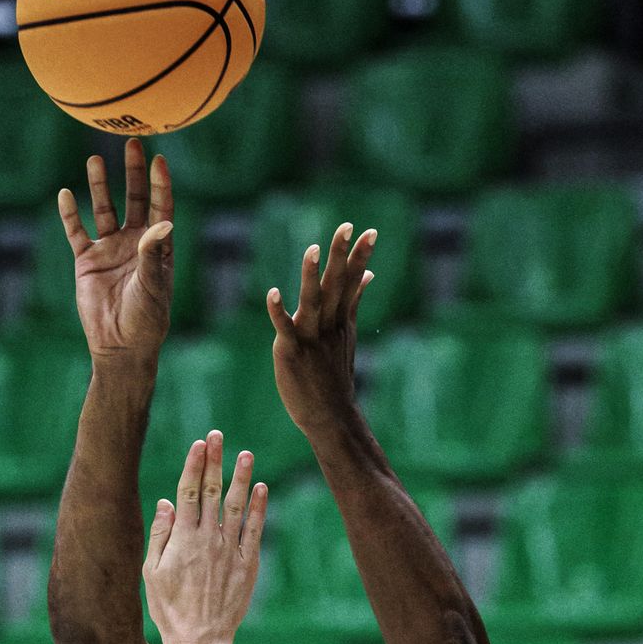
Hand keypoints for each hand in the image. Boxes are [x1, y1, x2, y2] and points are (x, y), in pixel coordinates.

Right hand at [58, 137, 173, 366]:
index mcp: (157, 248)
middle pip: (134, 199)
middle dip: (133, 173)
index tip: (159, 160)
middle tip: (132, 144)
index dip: (160, 184)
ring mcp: (109, 249)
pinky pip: (76, 232)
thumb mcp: (153, 287)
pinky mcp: (86, 261)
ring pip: (104, 209)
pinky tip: (66, 194)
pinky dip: (70, 214)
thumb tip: (161, 223)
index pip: (160, 207)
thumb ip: (153, 255)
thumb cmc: (145, 320)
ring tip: (96, 160)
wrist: (119, 347)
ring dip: (100, 185)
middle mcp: (134, 243)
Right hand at [143, 432, 266, 643]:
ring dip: (242, 477)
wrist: (200, 638)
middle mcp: (207, 538)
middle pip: (212, 491)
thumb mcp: (152, 572)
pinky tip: (262, 489)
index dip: (194, 465)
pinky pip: (255, 530)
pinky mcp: (247, 563)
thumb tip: (167, 502)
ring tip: (245, 454)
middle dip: (214, 461)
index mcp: (182, 538)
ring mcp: (230, 549)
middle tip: (217, 436)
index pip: (189, 492)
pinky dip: (259, 508)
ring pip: (237, 505)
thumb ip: (160, 535)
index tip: (198, 444)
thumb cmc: (170, 609)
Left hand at [265, 222, 376, 441]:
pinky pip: (284, 328)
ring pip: (312, 302)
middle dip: (341, 256)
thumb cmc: (335, 375)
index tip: (370, 231)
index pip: (352, 282)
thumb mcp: (348, 333)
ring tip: (313, 249)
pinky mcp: (291, 351)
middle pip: (335, 285)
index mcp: (341, 319)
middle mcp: (329, 325)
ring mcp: (311, 338)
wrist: (329, 416)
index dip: (360, 256)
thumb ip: (354, 300)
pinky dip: (278, 312)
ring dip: (312, 276)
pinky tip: (272, 293)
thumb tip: (367, 274)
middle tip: (347, 226)